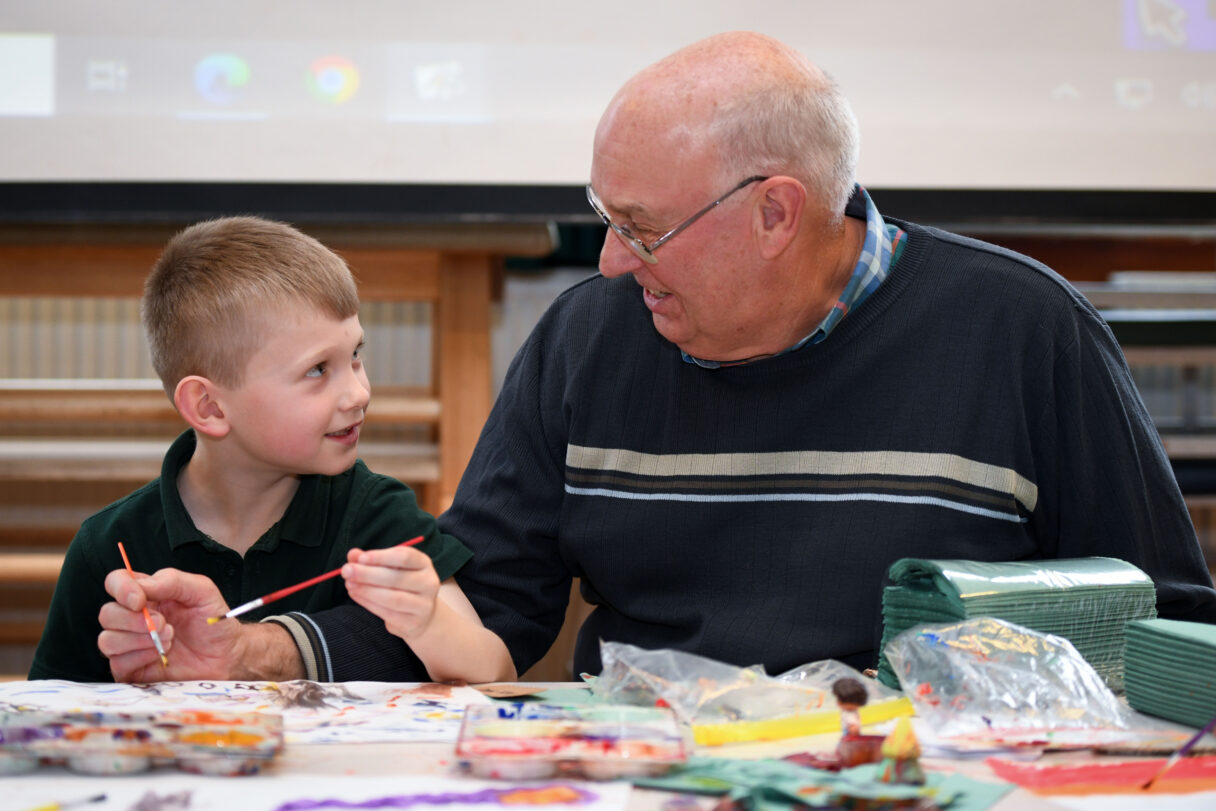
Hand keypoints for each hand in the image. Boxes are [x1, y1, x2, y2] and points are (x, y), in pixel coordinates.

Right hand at [98, 567, 243, 681]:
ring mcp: (130, 645)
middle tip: (164, 623)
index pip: (116, 582)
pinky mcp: (132, 669)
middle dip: (134, 619)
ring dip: (139, 639)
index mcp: (147, 594)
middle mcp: (133, 618)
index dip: (121, 588)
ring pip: (107, 640)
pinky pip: (118, 663)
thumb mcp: (202, 591)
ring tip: (169, 638)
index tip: (139, 600)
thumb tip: (140, 586)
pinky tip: (161, 655)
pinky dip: (140, 657)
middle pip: (107, 613)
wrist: (227, 656)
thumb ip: (172, 581)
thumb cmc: (214, 622)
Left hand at [342, 545, 440, 640]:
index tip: (360, 558)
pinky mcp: (413, 623)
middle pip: (397, 577)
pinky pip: (387, 613)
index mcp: (424, 564)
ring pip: (392, 598)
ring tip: (349, 584)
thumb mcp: (389, 568)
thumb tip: (352, 554)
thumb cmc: (401, 585)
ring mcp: (423, 605)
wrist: (421, 615)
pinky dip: (368, 603)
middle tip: (346, 571)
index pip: (405, 556)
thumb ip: (371, 560)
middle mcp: (429, 583)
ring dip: (366, 590)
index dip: (381, 556)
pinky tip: (355, 595)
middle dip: (368, 574)